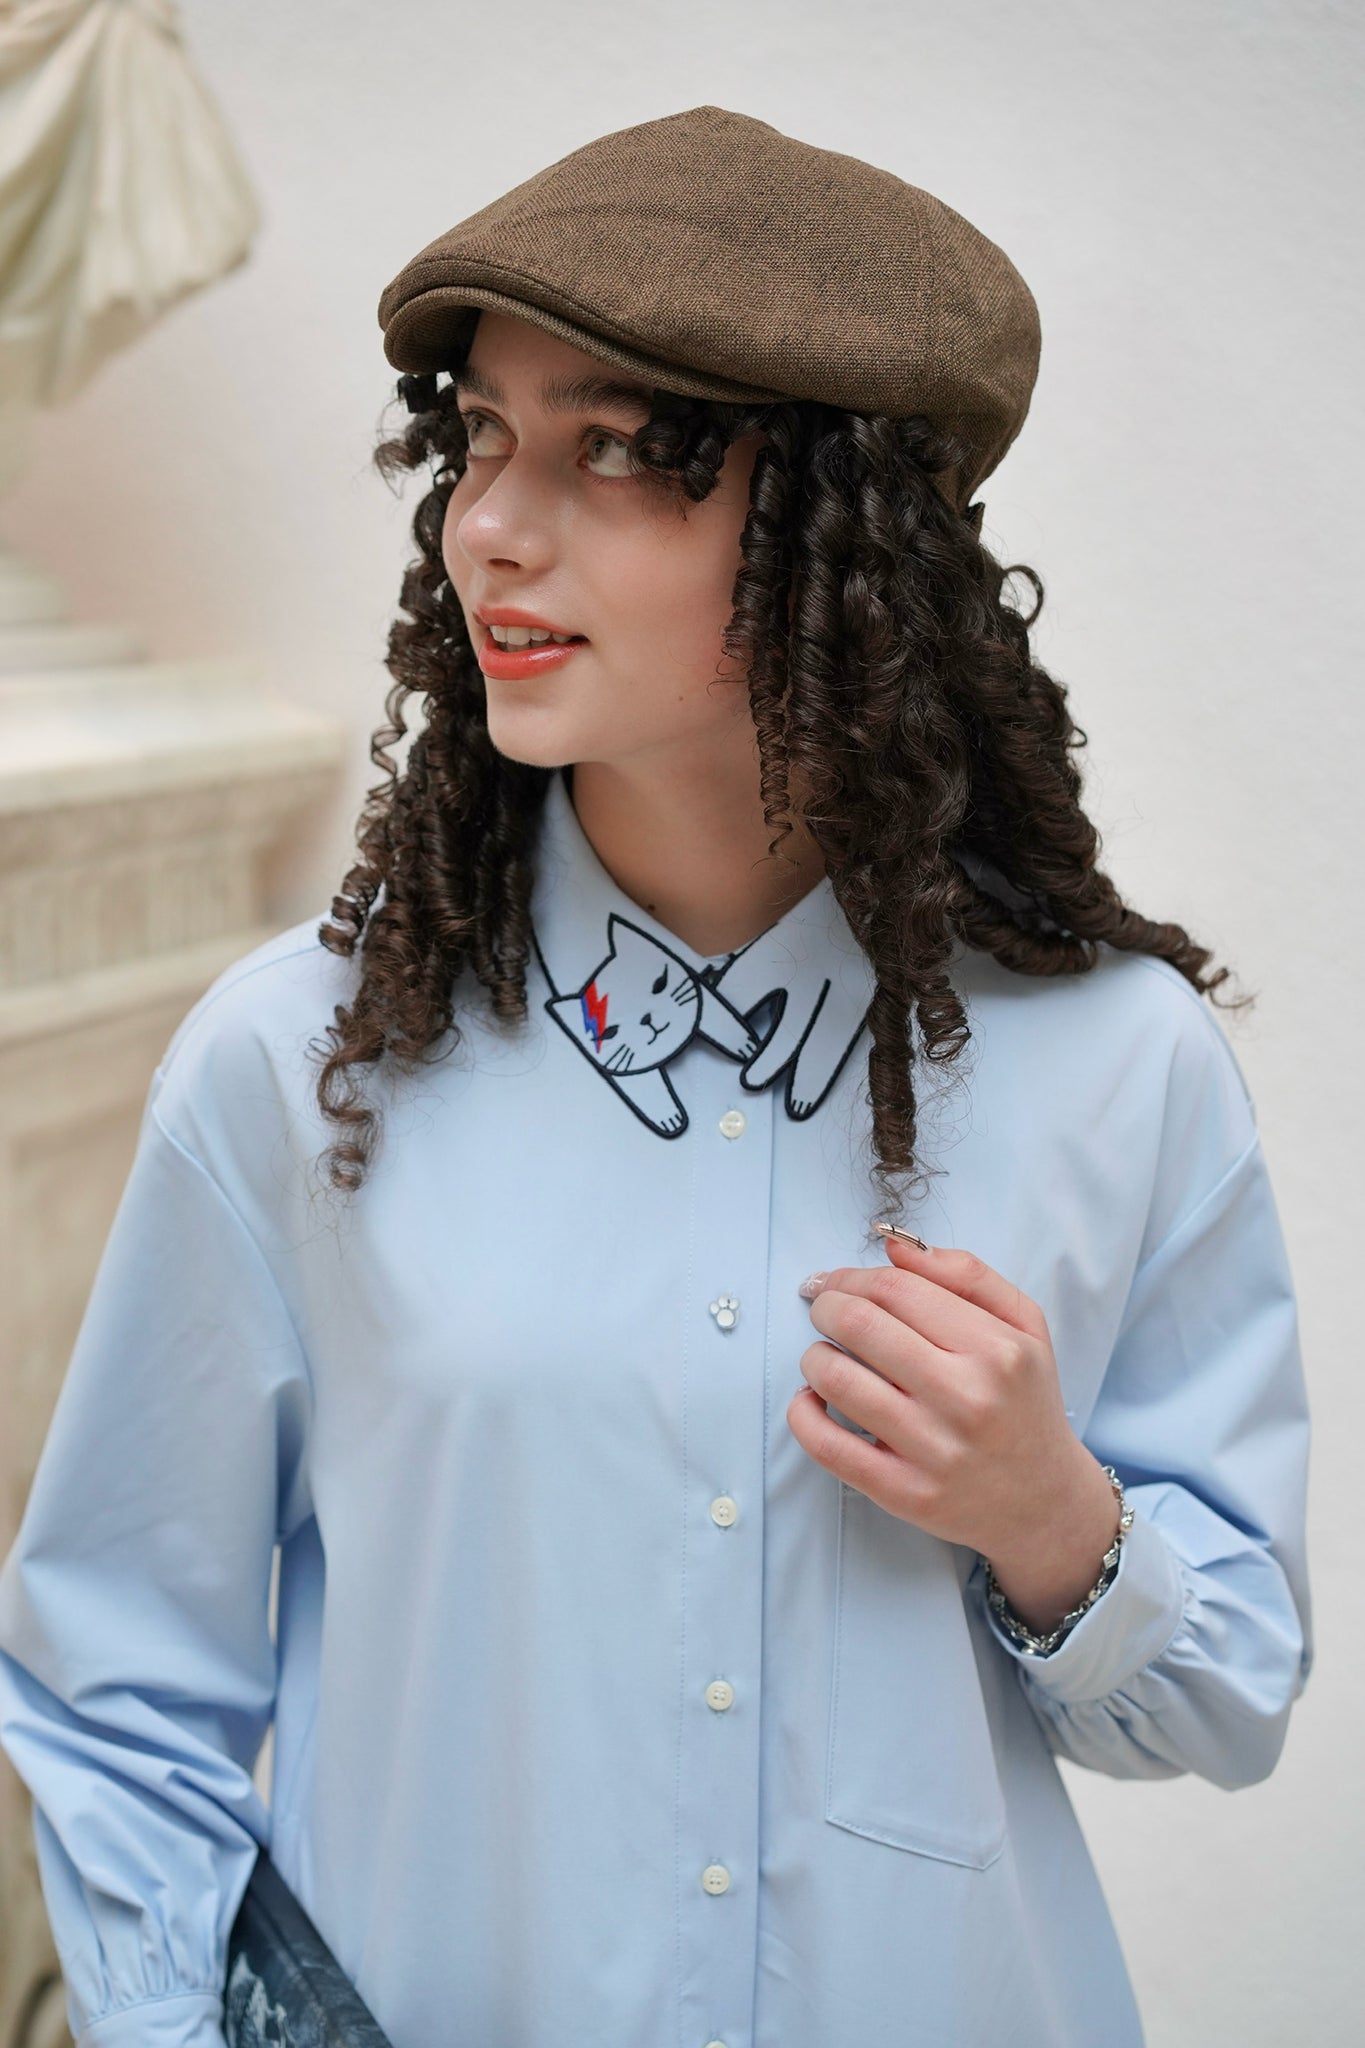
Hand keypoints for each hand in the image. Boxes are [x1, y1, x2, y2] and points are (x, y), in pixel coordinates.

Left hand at [787, 1233, 1122, 1633]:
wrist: (1044, 1502)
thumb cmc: (1025, 1402)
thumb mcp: (1023, 1326)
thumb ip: (966, 1275)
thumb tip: (893, 1247)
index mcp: (995, 1349)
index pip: (896, 1289)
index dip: (851, 1276)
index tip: (836, 1281)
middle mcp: (966, 1398)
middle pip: (859, 1325)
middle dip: (825, 1306)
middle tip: (822, 1310)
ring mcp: (933, 1450)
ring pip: (835, 1380)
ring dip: (813, 1357)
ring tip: (823, 1357)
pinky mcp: (904, 1494)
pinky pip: (827, 1446)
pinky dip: (802, 1414)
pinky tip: (812, 1402)